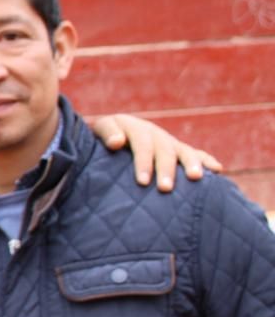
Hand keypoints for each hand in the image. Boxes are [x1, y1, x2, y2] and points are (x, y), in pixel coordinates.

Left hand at [90, 113, 223, 191]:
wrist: (110, 135)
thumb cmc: (102, 140)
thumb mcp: (99, 132)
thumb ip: (107, 134)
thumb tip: (117, 142)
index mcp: (134, 127)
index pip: (141, 144)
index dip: (143, 161)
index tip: (142, 182)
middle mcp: (155, 134)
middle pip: (164, 150)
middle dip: (166, 169)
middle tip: (165, 189)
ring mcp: (168, 142)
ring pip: (183, 151)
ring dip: (191, 164)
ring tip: (195, 178)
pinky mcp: (178, 150)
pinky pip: (196, 154)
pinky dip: (207, 160)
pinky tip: (217, 170)